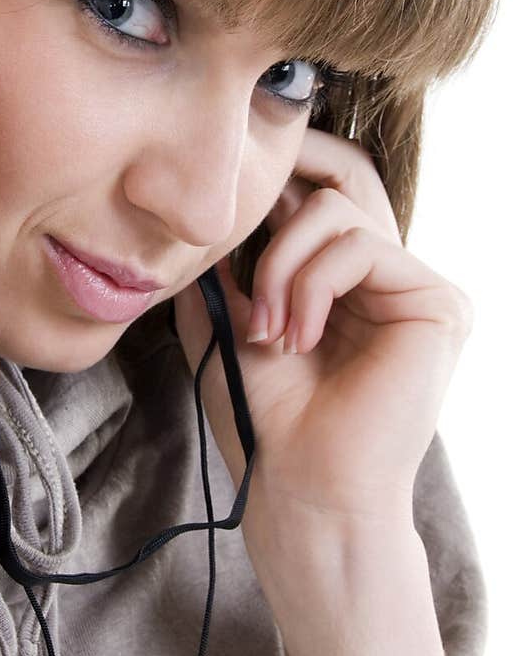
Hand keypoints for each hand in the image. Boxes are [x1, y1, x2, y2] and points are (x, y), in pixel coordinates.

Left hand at [171, 126, 473, 528]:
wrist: (302, 486)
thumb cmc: (266, 418)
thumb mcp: (225, 322)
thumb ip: (224, 262)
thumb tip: (216, 202)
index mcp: (342, 277)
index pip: (321, 190)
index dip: (282, 169)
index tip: (232, 184)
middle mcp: (385, 274)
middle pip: (344, 173)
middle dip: (287, 172)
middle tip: (242, 202)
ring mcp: (414, 285)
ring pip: (336, 208)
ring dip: (280, 266)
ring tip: (266, 329)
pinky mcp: (438, 302)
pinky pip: (361, 246)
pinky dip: (311, 285)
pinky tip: (298, 337)